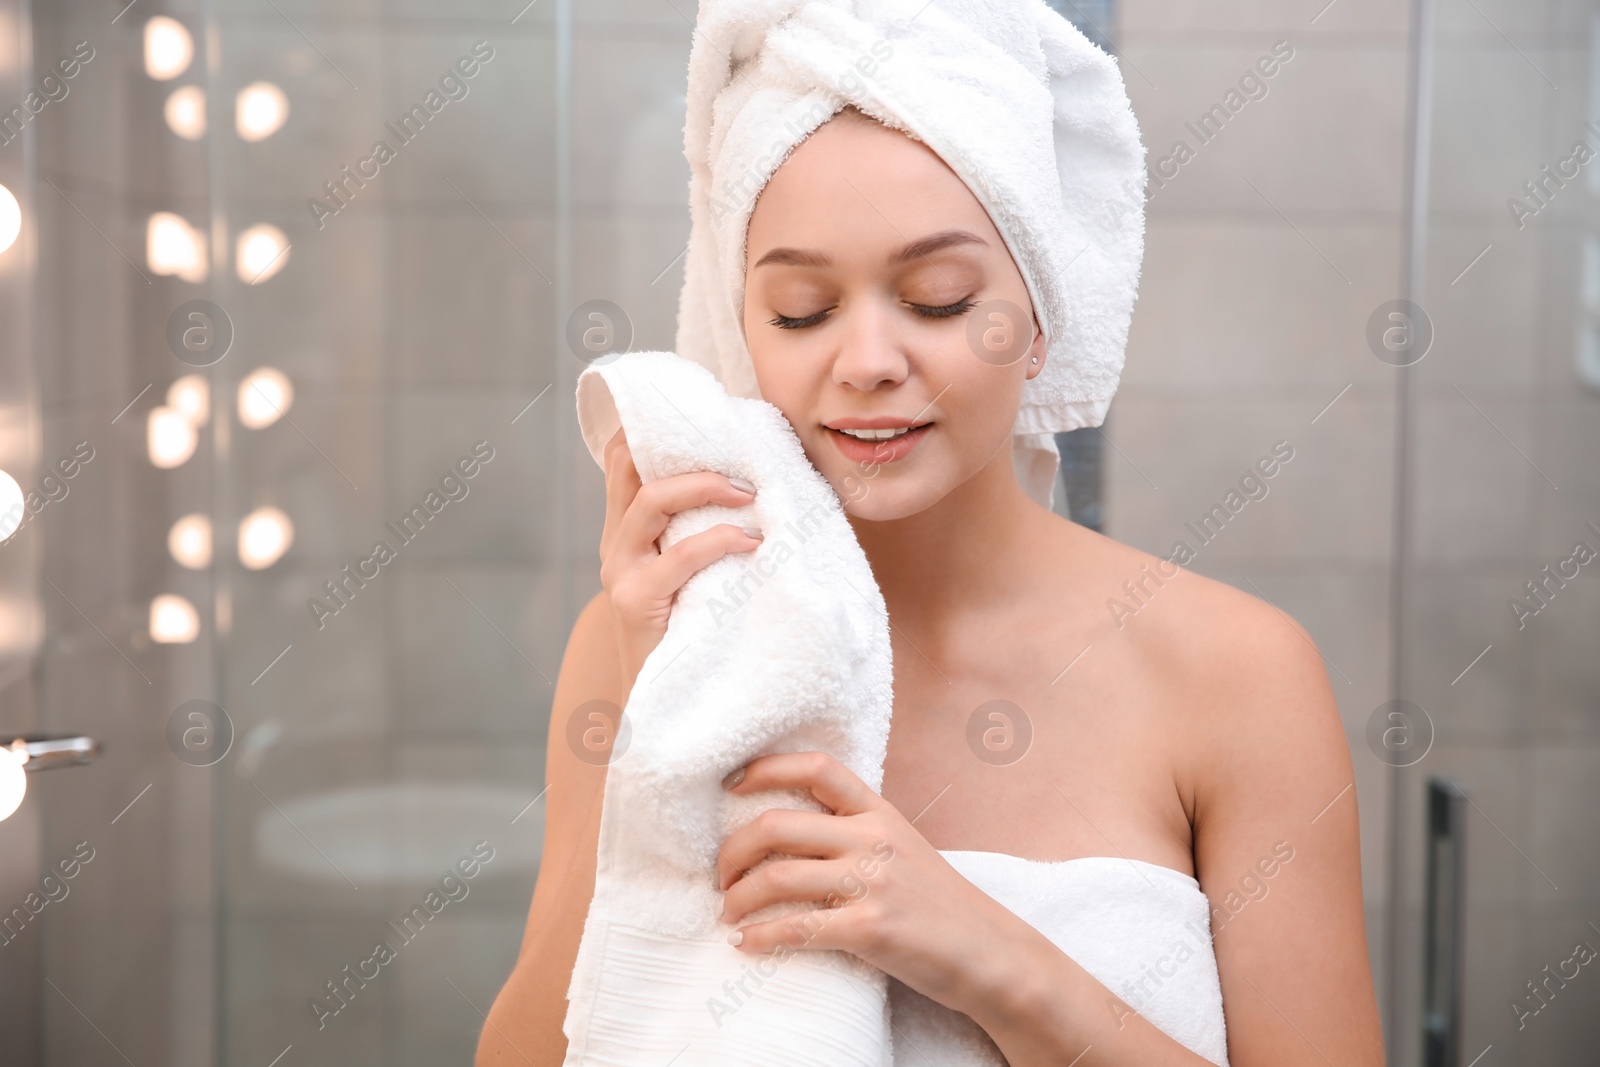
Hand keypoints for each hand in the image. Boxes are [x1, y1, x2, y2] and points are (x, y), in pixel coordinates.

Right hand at [597, 429, 762, 695]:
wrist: (660, 708)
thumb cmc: (691, 633)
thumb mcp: (693, 575)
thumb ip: (702, 535)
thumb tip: (758, 487)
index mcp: (626, 531)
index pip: (626, 461)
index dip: (658, 431)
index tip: (709, 419)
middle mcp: (616, 545)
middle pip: (632, 468)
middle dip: (691, 455)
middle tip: (744, 464)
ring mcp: (620, 573)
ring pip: (650, 502)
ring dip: (705, 487)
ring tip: (750, 495)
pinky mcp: (635, 603)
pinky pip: (678, 558)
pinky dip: (720, 541)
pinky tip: (752, 544)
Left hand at [715, 752, 1034, 1016]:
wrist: (990, 953)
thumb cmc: (940, 904)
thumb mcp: (904, 846)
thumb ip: (858, 831)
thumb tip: (792, 829)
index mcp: (880, 813)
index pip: (818, 768)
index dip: (767, 769)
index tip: (731, 786)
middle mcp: (874, 838)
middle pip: (776, 825)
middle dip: (732, 851)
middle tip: (720, 876)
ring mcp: (873, 882)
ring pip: (776, 877)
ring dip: (736, 899)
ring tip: (726, 914)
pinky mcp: (871, 928)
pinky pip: (796, 927)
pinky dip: (759, 937)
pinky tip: (744, 943)